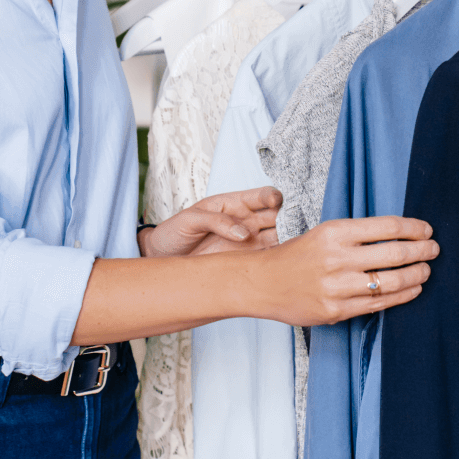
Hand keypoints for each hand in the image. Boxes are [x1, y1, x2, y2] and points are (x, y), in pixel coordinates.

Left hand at [141, 187, 282, 257]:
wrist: (163, 258)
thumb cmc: (174, 232)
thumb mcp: (190, 219)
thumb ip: (217, 221)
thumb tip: (244, 233)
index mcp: (233, 203)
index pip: (261, 196)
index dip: (272, 196)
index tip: (276, 201)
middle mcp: (246, 221)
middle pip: (276, 216)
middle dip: (289, 217)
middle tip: (295, 223)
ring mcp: (249, 242)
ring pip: (278, 236)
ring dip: (289, 238)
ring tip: (296, 243)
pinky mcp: (247, 261)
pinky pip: (268, 258)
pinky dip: (278, 259)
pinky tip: (285, 262)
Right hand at [258, 216, 438, 325]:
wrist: (263, 282)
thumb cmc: (296, 256)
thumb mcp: (324, 233)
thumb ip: (357, 235)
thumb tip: (399, 236)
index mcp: (335, 232)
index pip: (387, 227)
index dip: (414, 229)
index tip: (427, 230)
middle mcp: (338, 259)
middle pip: (395, 254)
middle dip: (422, 251)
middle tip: (433, 249)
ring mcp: (338, 287)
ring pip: (392, 282)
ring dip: (416, 275)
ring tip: (426, 270)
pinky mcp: (337, 310)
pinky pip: (379, 304)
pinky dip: (402, 296)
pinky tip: (412, 289)